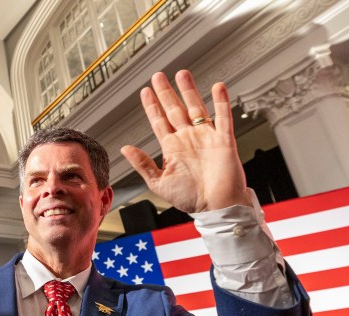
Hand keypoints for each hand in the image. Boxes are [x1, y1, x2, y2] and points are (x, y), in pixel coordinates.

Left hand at [121, 70, 250, 213]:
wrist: (216, 207)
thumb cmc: (190, 199)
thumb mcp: (159, 182)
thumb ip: (142, 164)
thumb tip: (125, 148)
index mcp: (172, 148)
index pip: (159, 122)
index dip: (152, 106)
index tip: (145, 92)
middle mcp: (188, 139)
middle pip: (175, 109)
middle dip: (166, 93)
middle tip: (158, 76)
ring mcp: (206, 137)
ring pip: (196, 108)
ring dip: (189, 91)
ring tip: (182, 74)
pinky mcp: (223, 140)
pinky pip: (223, 117)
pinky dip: (221, 102)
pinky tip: (217, 87)